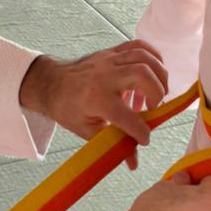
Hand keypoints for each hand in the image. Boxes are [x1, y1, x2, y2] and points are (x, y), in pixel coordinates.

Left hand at [19, 43, 168, 154]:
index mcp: (96, 98)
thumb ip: (113, 143)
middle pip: (142, 74)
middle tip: (155, 108)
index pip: (127, 116)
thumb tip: (133, 164)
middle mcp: (104, 76)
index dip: (141, 131)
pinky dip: (153, 57)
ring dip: (159, 74)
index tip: (145, 139)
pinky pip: (139, 46)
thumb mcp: (87, 130)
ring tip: (159, 92)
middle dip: (157, 93)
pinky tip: (155, 73)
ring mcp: (109, 60)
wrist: (51, 83)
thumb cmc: (68, 108)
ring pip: (144, 57)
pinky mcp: (112, 52)